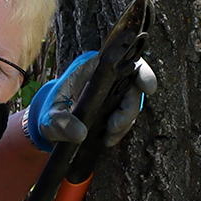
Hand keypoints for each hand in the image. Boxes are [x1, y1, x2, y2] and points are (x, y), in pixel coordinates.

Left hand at [23, 50, 156, 153]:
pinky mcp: (115, 106)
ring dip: (124, 123)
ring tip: (108, 136)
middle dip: (129, 109)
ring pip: (132, 104)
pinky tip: (108, 139)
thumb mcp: (51, 117)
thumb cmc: (52, 110)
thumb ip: (62, 123)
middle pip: (134, 85)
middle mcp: (108, 76)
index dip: (142, 72)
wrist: (53, 120)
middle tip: (113, 126)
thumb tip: (80, 134)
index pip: (124, 61)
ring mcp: (114, 91)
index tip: (148, 88)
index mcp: (93, 67)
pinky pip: (126, 117)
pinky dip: (120, 130)